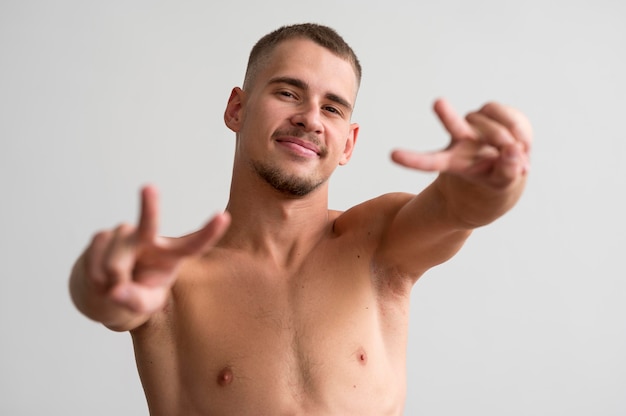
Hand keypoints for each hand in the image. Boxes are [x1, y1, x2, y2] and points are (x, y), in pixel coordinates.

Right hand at [83, 185, 229, 314]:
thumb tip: (115, 291)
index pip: (193, 245)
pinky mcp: (102, 236)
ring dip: (110, 282)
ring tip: (113, 286)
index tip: (223, 217)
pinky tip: (100, 278)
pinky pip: (95, 262)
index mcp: (172, 255)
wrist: (105, 293)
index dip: (209, 232)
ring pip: (114, 263)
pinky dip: (95, 278)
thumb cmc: (134, 296)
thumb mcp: (144, 306)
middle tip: (149, 187)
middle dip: (149, 206)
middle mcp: (150, 240)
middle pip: (149, 224)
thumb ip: (136, 302)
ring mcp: (125, 235)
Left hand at [391, 98, 531, 189]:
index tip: (392, 156)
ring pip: (494, 127)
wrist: (505, 169)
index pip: (429, 161)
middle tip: (437, 102)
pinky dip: (521, 133)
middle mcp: (459, 140)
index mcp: (452, 162)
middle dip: (445, 115)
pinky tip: (523, 146)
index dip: (413, 159)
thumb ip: (506, 172)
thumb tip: (512, 151)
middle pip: (453, 125)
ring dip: (509, 141)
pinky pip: (510, 118)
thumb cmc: (495, 180)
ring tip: (519, 157)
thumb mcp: (501, 185)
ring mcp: (476, 125)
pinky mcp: (494, 113)